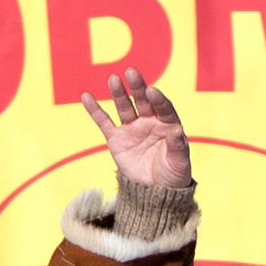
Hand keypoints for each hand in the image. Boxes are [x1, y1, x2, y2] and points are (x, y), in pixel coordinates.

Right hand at [78, 69, 189, 185]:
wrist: (155, 194)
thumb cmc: (172, 177)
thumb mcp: (180, 164)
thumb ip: (178, 147)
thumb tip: (176, 130)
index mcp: (168, 126)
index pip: (163, 108)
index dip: (158, 99)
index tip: (152, 91)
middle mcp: (149, 123)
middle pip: (143, 101)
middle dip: (137, 87)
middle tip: (132, 72)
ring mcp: (132, 129)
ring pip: (124, 107)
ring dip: (119, 93)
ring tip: (113, 79)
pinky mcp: (116, 138)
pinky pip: (104, 122)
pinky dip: (94, 110)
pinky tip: (86, 96)